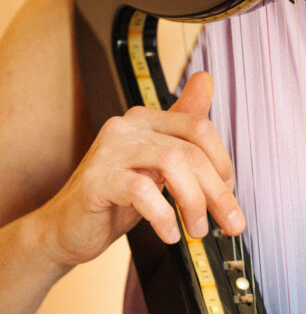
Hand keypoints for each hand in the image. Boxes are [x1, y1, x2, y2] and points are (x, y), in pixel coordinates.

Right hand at [40, 72, 243, 269]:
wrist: (68, 227)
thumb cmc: (116, 198)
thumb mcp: (158, 167)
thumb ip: (183, 131)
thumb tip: (206, 80)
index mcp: (145, 120)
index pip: (199, 128)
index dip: (222, 163)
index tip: (229, 193)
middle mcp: (127, 128)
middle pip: (190, 150)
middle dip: (217, 192)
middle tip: (229, 221)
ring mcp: (109, 152)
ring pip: (172, 164)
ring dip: (194, 202)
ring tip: (196, 229)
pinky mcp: (96, 181)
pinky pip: (142, 192)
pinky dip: (163, 217)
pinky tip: (169, 233)